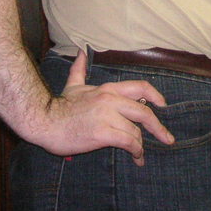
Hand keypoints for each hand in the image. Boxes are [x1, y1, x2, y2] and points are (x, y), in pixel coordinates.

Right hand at [29, 51, 174, 165]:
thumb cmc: (60, 106)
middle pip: (145, 111)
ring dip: (142, 145)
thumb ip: (80, 69)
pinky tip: (136, 158)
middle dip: (158, 127)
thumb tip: (80, 52)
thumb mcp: (73, 84)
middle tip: (166, 138)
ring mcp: (108, 116)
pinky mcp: (103, 133)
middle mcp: (111, 99)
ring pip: (136, 131)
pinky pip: (128, 142)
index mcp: (108, 89)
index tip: (163, 106)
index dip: (156, 96)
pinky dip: (136, 151)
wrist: (44, 121)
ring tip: (140, 154)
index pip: (141, 87)